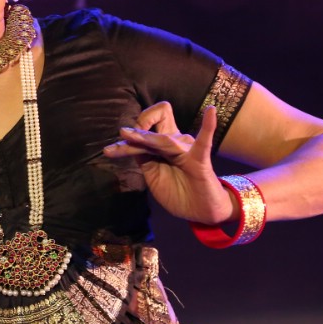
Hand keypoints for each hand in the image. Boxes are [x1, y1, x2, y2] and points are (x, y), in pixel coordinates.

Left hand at [102, 102, 235, 225]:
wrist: (199, 212)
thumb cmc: (177, 192)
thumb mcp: (153, 175)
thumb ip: (143, 158)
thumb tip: (129, 143)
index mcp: (162, 144)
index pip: (144, 129)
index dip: (129, 136)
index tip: (111, 150)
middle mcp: (174, 142)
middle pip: (151, 128)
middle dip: (135, 135)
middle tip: (122, 136)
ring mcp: (186, 150)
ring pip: (163, 139)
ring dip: (146, 138)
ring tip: (130, 136)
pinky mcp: (199, 160)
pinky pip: (204, 141)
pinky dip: (208, 126)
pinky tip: (211, 111)